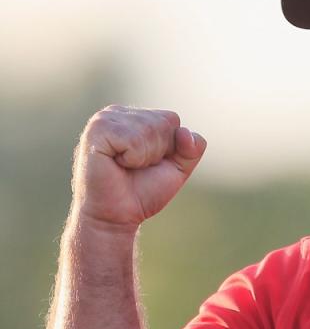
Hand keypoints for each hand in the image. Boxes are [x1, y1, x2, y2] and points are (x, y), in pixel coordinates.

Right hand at [72, 105, 206, 228]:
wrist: (117, 216)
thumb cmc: (142, 191)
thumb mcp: (178, 168)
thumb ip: (193, 148)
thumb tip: (185, 132)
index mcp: (134, 116)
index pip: (172, 119)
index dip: (169, 148)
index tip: (149, 163)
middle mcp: (117, 112)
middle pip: (164, 122)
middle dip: (158, 152)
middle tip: (135, 168)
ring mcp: (104, 119)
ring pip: (150, 129)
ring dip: (144, 156)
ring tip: (125, 166)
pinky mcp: (96, 130)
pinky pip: (133, 139)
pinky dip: (132, 158)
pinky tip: (117, 164)